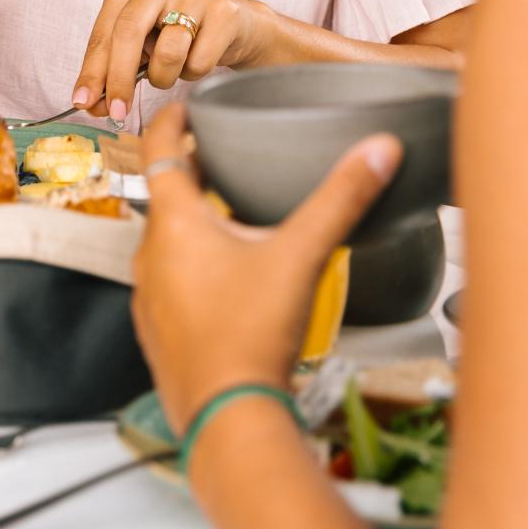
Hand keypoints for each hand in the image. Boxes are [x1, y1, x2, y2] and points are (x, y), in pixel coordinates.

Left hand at [72, 0, 260, 121]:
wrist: (235, 24)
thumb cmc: (178, 34)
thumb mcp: (140, 44)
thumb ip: (114, 69)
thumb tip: (91, 104)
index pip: (104, 32)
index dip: (92, 70)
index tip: (84, 102)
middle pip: (128, 34)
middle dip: (119, 79)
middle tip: (117, 111)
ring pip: (167, 53)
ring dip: (164, 77)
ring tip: (172, 70)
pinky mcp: (222, 10)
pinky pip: (198, 61)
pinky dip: (193, 73)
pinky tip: (198, 58)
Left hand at [133, 104, 401, 434]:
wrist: (228, 423)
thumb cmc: (253, 337)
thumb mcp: (302, 256)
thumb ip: (341, 199)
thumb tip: (379, 149)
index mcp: (174, 224)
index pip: (159, 148)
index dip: (172, 119)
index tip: (186, 105)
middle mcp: (149, 255)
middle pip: (163, 196)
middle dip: (189, 172)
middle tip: (219, 155)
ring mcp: (148, 298)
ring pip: (164, 243)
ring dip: (189, 224)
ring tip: (226, 215)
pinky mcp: (157, 335)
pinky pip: (167, 285)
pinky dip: (188, 269)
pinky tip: (224, 282)